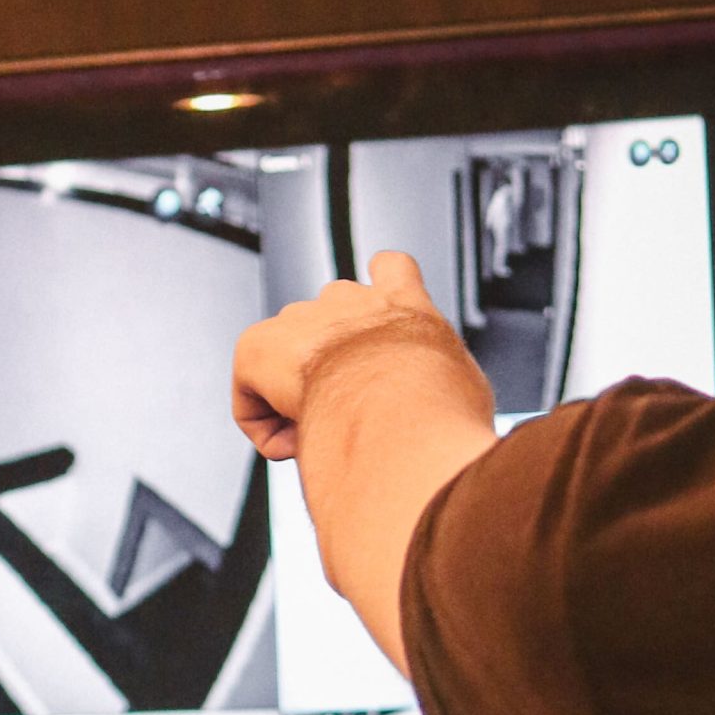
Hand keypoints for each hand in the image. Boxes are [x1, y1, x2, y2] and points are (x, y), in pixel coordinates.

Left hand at [232, 251, 457, 460]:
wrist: (399, 415)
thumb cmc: (436, 410)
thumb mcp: (464, 388)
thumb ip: (442, 383)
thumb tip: (434, 406)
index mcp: (405, 305)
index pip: (390, 270)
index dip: (378, 288)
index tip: (374, 315)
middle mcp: (349, 301)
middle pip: (325, 319)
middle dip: (330, 365)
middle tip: (348, 410)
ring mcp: (302, 319)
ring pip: (286, 360)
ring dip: (299, 397)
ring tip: (324, 433)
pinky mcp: (259, 347)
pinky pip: (250, 396)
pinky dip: (265, 426)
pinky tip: (294, 444)